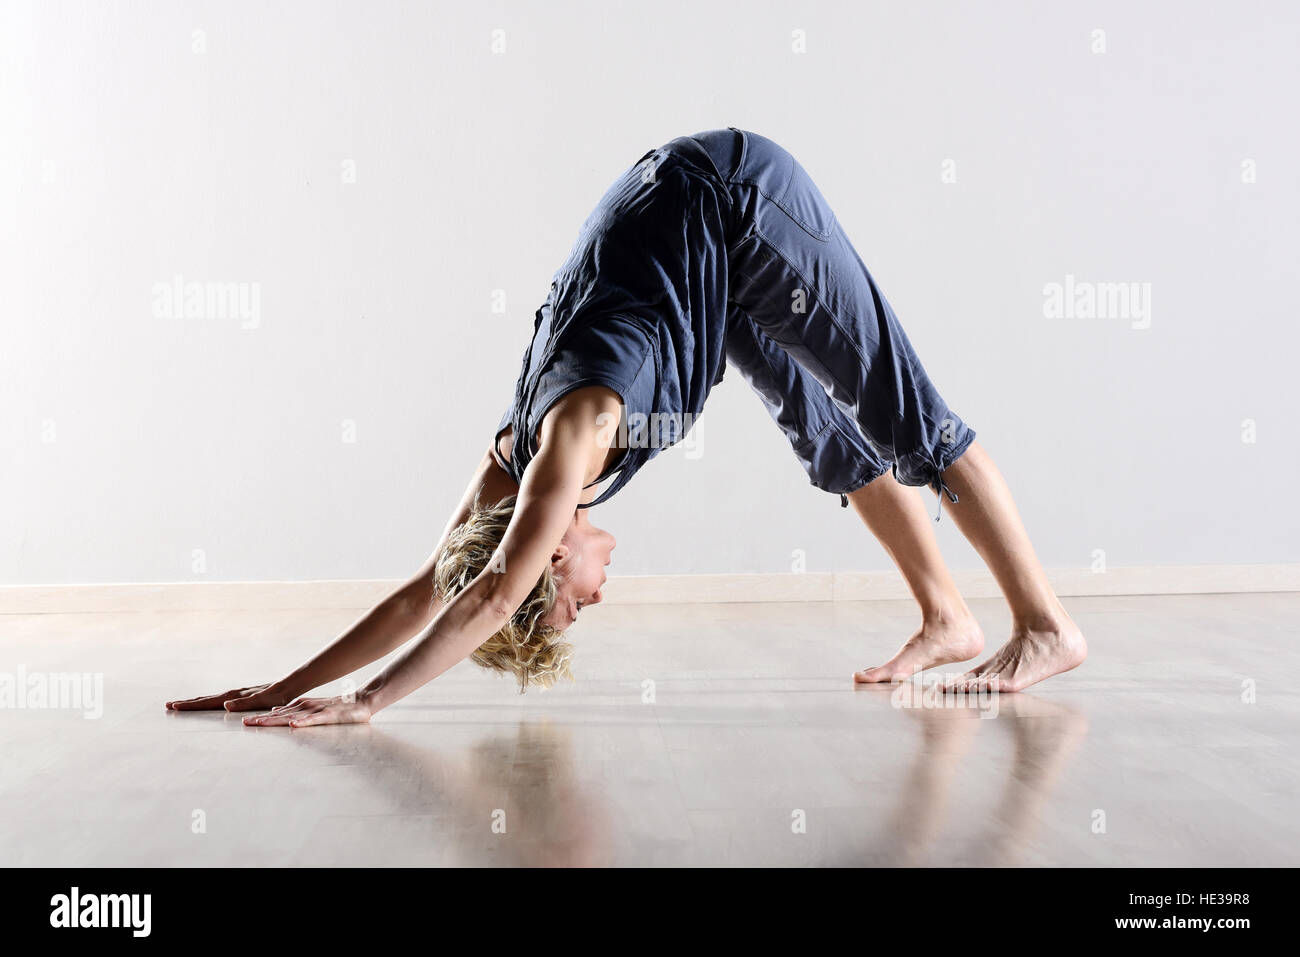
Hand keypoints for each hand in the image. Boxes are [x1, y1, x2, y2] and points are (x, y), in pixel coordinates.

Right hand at [165, 683, 294, 712]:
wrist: (288, 686)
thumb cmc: (277, 696)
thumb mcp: (262, 701)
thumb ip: (244, 703)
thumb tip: (224, 705)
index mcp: (234, 697)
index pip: (208, 702)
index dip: (191, 705)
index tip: (174, 706)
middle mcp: (233, 694)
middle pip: (206, 699)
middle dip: (188, 703)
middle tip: (168, 705)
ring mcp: (236, 694)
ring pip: (211, 698)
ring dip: (196, 702)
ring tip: (181, 704)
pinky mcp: (241, 696)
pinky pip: (219, 700)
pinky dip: (208, 702)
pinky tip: (207, 705)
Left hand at [241, 693, 372, 727]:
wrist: (361, 701)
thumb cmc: (337, 708)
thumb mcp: (312, 710)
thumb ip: (295, 713)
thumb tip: (275, 714)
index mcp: (301, 706)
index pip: (277, 714)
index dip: (260, 717)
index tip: (244, 721)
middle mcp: (305, 707)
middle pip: (280, 715)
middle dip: (261, 719)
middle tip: (244, 722)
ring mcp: (316, 711)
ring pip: (293, 717)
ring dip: (276, 720)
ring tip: (260, 723)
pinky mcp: (329, 716)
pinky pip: (314, 720)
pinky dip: (303, 722)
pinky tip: (293, 725)